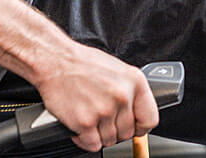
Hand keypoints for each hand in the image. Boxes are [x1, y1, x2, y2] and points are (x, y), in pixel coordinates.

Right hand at [32, 43, 159, 152]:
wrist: (55, 60)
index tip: (134, 128)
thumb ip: (130, 91)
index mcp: (135, 81)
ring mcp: (104, 110)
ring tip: (90, 118)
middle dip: (115, 131)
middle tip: (103, 120)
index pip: (150, 118)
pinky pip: (93, 145)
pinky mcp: (85, 122)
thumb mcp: (117, 69)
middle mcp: (122, 96)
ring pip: (110, 140)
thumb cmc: (83, 63)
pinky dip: (85, 140)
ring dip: (99, 135)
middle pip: (128, 133)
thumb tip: (136, 111)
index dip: (140, 127)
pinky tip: (80, 126)